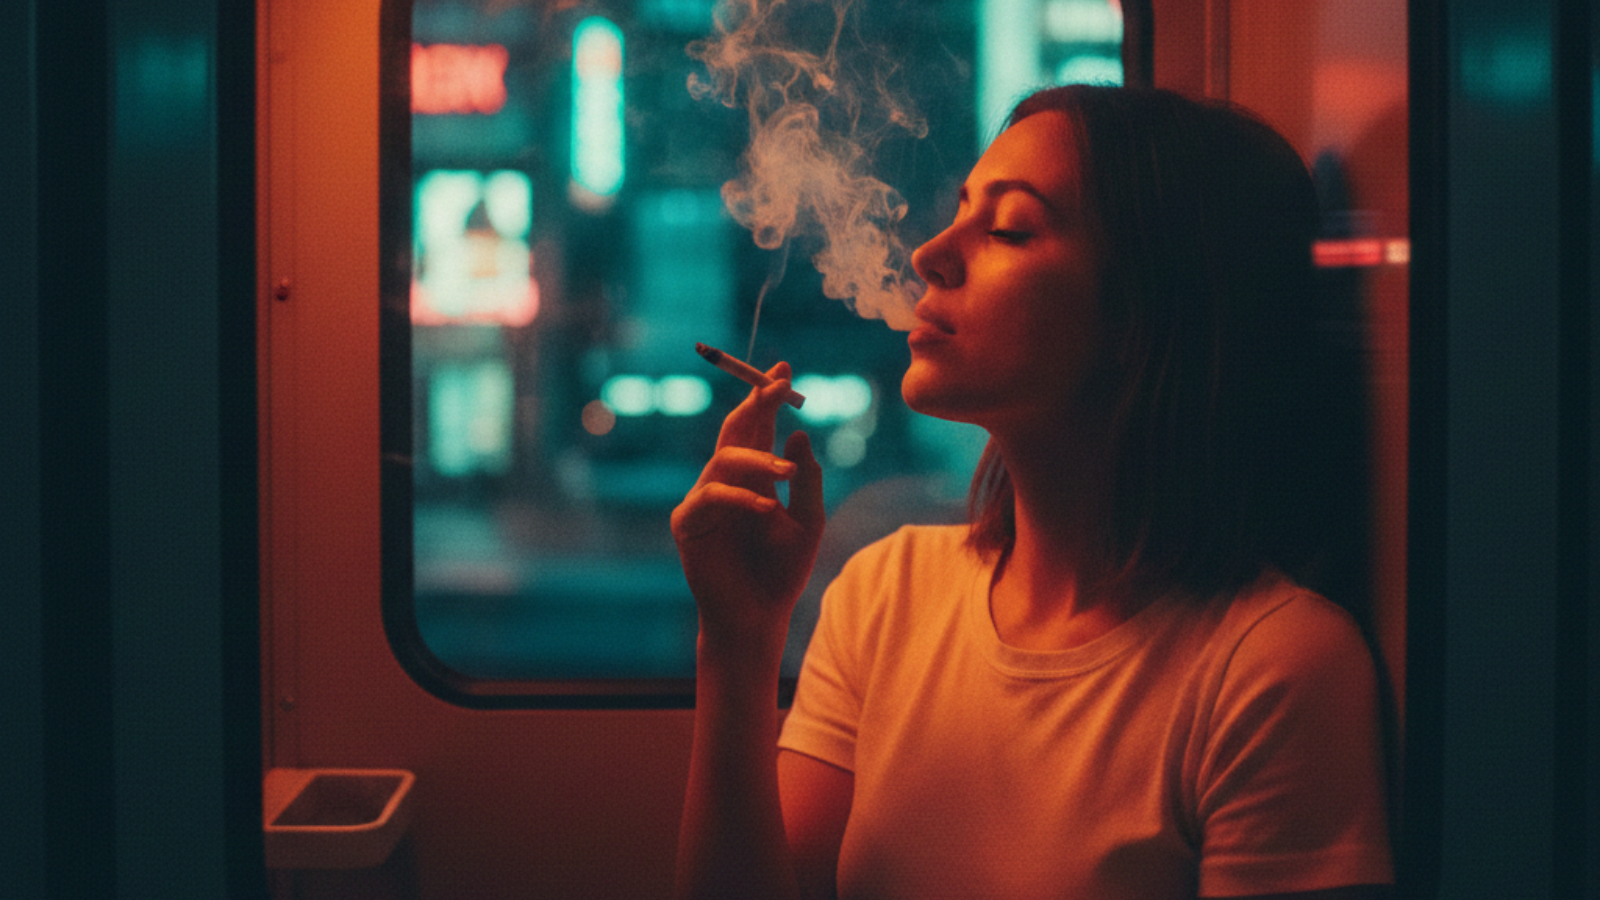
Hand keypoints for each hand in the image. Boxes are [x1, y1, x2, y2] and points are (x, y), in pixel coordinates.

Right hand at [672, 362, 824, 650]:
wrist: (758, 617)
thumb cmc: (782, 572)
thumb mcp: (809, 522)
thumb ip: (805, 480)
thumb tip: (798, 434)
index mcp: (754, 477)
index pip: (759, 427)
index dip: (767, 397)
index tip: (784, 370)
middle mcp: (726, 481)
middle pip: (735, 430)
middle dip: (756, 403)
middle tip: (778, 385)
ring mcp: (704, 500)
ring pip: (724, 459)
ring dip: (758, 460)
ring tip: (785, 475)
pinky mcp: (688, 523)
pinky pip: (710, 496)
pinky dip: (739, 498)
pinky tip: (765, 509)